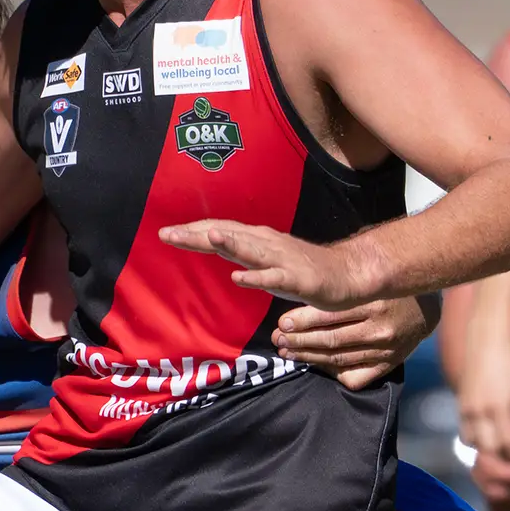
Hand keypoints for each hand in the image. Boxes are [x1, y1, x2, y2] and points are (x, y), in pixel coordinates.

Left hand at [159, 220, 370, 309]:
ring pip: (251, 250)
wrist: (344, 274)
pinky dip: (256, 278)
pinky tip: (238, 277)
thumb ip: (239, 252)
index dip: (193, 231)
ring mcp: (281, 260)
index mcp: (257, 239)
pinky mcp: (296, 279)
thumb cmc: (300, 269)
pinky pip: (273, 279)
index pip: (220, 230)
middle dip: (197, 234)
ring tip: (208, 237)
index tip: (165, 233)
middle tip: (167, 234)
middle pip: (228, 236)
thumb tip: (211, 242)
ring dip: (230, 244)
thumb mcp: (263, 259)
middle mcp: (266, 243)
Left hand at [274, 294, 437, 389]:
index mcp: (375, 304)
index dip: (303, 320)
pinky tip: (314, 364)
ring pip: (338, 359)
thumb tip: (301, 293)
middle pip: (331, 339)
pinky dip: (332, 373)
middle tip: (279, 338)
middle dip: (299, 340)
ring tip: (287, 351)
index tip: (282, 322)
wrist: (425, 310)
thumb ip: (341, 291)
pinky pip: (355, 376)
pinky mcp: (388, 365)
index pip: (331, 315)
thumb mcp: (368, 284)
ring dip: (308, 356)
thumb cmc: (388, 291)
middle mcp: (380, 329)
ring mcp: (385, 351)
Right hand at [456, 338, 509, 471]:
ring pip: (474, 445)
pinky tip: (491, 438)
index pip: (509, 444)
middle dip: (504, 460)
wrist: (485, 344)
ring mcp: (466, 410)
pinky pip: (466, 435)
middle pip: (490, 450)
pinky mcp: (460, 408)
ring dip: (489, 452)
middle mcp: (479, 411)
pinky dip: (478, 442)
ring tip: (503, 451)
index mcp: (499, 405)